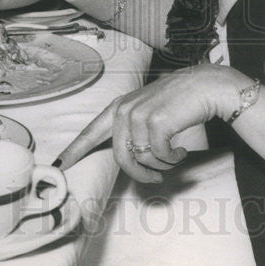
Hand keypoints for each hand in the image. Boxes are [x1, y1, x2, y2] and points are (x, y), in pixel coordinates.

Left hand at [55, 63, 251, 181]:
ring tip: (175, 155)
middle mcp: (125, 109)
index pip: (91, 131)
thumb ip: (133, 126)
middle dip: (139, 174)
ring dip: (161, 165)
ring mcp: (139, 114)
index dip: (74, 150)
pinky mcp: (155, 122)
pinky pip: (159, 156)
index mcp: (119, 106)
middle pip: (120, 157)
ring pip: (141, 159)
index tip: (59, 164)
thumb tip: (128, 158)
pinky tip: (181, 150)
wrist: (206, 86)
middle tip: (156, 179)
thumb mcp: (150, 108)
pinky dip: (172, 159)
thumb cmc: (180, 102)